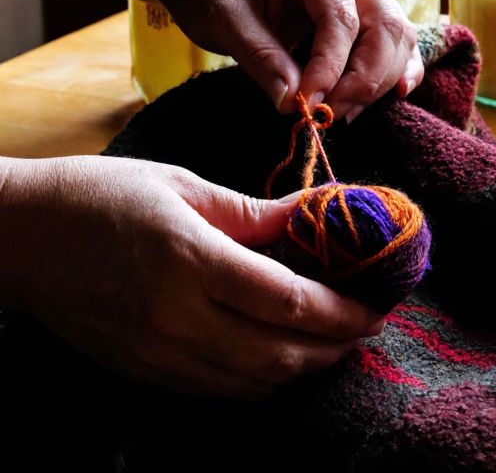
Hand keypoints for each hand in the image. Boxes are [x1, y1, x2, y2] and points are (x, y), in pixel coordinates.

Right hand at [0, 156, 383, 398]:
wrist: (17, 237)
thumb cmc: (101, 196)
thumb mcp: (184, 186)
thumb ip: (259, 212)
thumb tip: (323, 213)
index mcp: (191, 259)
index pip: (289, 301)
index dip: (343, 311)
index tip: (377, 305)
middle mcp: (176, 316)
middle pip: (281, 354)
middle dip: (335, 346)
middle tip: (365, 326)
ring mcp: (157, 352)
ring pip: (253, 383)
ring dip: (303, 368)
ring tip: (332, 341)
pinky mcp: (142, 371)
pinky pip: (218, 390)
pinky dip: (261, 380)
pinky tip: (281, 355)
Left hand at [148, 0, 423, 121]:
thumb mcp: (222, 18)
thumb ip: (261, 58)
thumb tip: (294, 103)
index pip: (341, 17)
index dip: (330, 68)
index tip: (305, 106)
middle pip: (385, 26)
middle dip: (364, 78)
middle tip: (328, 114)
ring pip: (397, 37)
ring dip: (377, 80)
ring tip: (338, 111)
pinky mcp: (361, 8)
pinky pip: (394, 40)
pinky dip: (395, 68)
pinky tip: (393, 94)